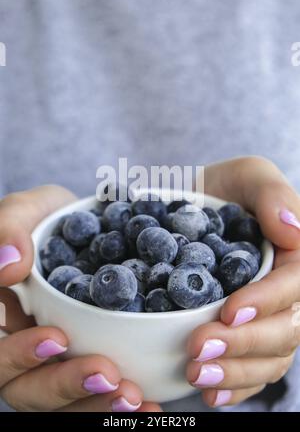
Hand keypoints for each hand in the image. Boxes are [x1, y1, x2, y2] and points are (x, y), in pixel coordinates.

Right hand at [0, 186, 160, 411]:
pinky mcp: (91, 361)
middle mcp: (23, 347)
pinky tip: (148, 406)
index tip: (57, 338)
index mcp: (1, 317)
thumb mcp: (25, 211)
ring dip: (97, 406)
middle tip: (107, 375)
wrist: (88, 227)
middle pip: (27, 389)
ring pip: (64, 403)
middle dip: (65, 387)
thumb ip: (8, 229)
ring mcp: (58, 360)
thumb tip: (10, 263)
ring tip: (133, 397)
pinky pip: (99, 396)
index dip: (20, 355)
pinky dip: (120, 406)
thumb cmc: (46, 219)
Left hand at [186, 156, 299, 406]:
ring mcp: (270, 316)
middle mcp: (288, 291)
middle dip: (244, 344)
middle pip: (285, 329)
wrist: (192, 208)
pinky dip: (236, 386)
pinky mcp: (247, 333)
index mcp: (296, 255)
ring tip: (196, 375)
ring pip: (271, 357)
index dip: (267, 301)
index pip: (295, 285)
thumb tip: (293, 231)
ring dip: (236, 372)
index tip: (229, 310)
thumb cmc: (222, 189)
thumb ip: (272, 194)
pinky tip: (210, 394)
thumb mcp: (246, 175)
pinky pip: (255, 370)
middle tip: (198, 350)